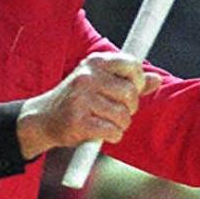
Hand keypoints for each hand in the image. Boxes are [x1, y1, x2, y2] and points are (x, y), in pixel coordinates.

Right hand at [17, 52, 161, 159]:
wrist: (43, 119)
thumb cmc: (77, 101)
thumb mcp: (100, 83)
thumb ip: (128, 81)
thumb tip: (156, 80)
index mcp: (95, 62)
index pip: (132, 66)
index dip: (138, 82)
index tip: (131, 92)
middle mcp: (87, 77)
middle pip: (130, 93)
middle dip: (130, 108)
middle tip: (119, 113)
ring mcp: (81, 99)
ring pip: (122, 115)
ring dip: (121, 125)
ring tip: (108, 124)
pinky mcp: (78, 121)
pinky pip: (111, 131)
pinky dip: (113, 136)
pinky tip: (103, 134)